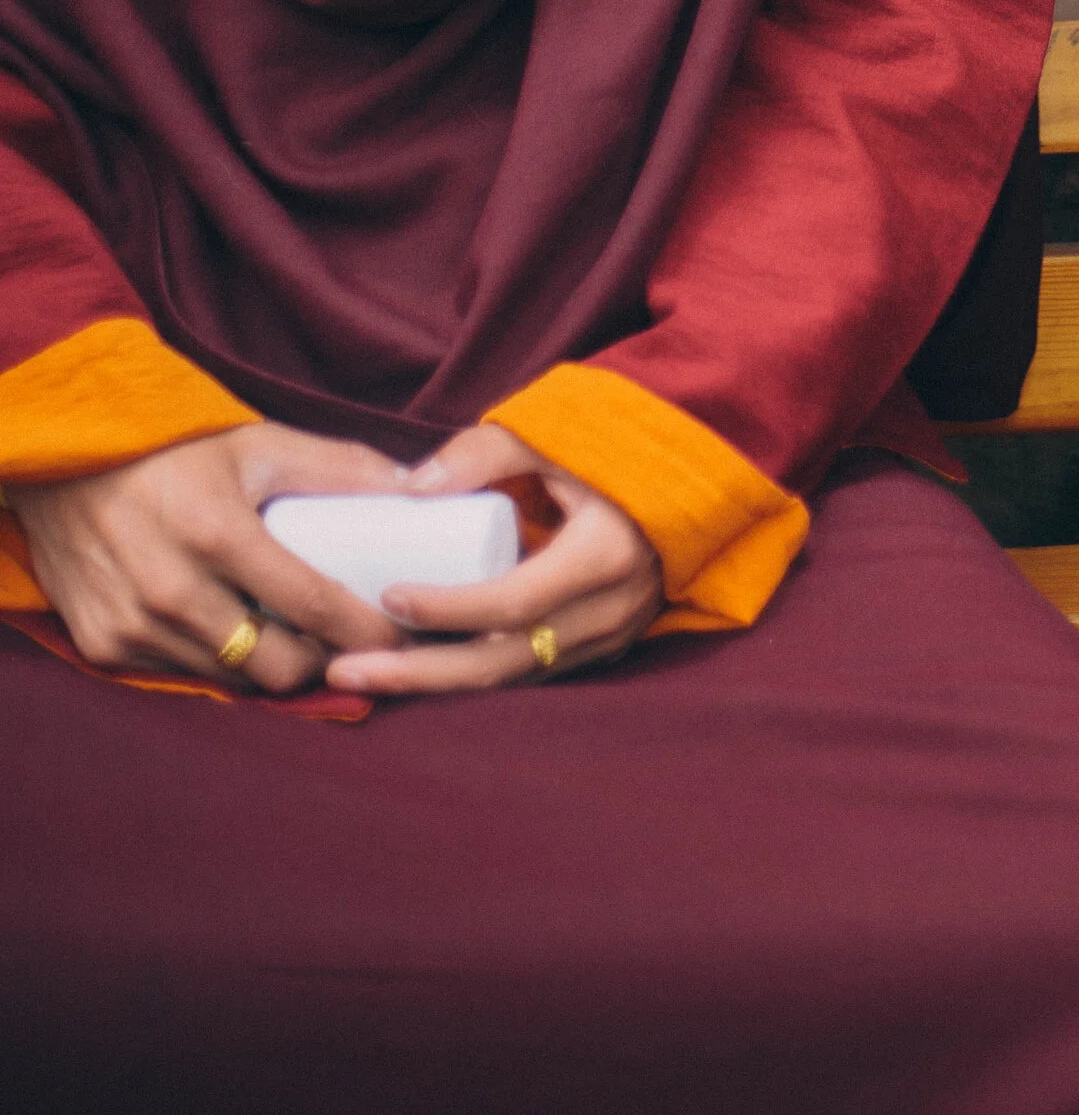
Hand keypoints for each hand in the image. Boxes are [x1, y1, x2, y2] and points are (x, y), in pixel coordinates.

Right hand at [8, 421, 406, 692]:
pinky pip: (181, 674)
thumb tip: (415, 486)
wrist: (66, 460)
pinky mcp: (103, 645)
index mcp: (217, 533)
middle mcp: (171, 590)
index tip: (402, 634)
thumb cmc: (173, 447)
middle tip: (344, 639)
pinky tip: (232, 631)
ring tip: (294, 636)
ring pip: (229, 677)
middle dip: (320, 660)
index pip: (311, 604)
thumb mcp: (257, 443)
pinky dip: (214, 661)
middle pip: (275, 665)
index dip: (365, 627)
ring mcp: (132, 625)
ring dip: (267, 666)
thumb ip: (338, 466)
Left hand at [324, 420, 663, 697]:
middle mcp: (609, 611)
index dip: (446, 608)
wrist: (699, 468)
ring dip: (437, 680)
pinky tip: (423, 665)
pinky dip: (475, 672)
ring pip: (513, 676)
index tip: (387, 594)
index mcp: (603, 557)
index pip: (512, 603)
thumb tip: (409, 488)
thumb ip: (486, 452)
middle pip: (501, 663)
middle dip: (418, 672)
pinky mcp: (603, 642)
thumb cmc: (623, 446)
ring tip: (365, 673)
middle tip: (344, 668)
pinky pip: (531, 668)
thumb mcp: (558, 434)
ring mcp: (610, 635)